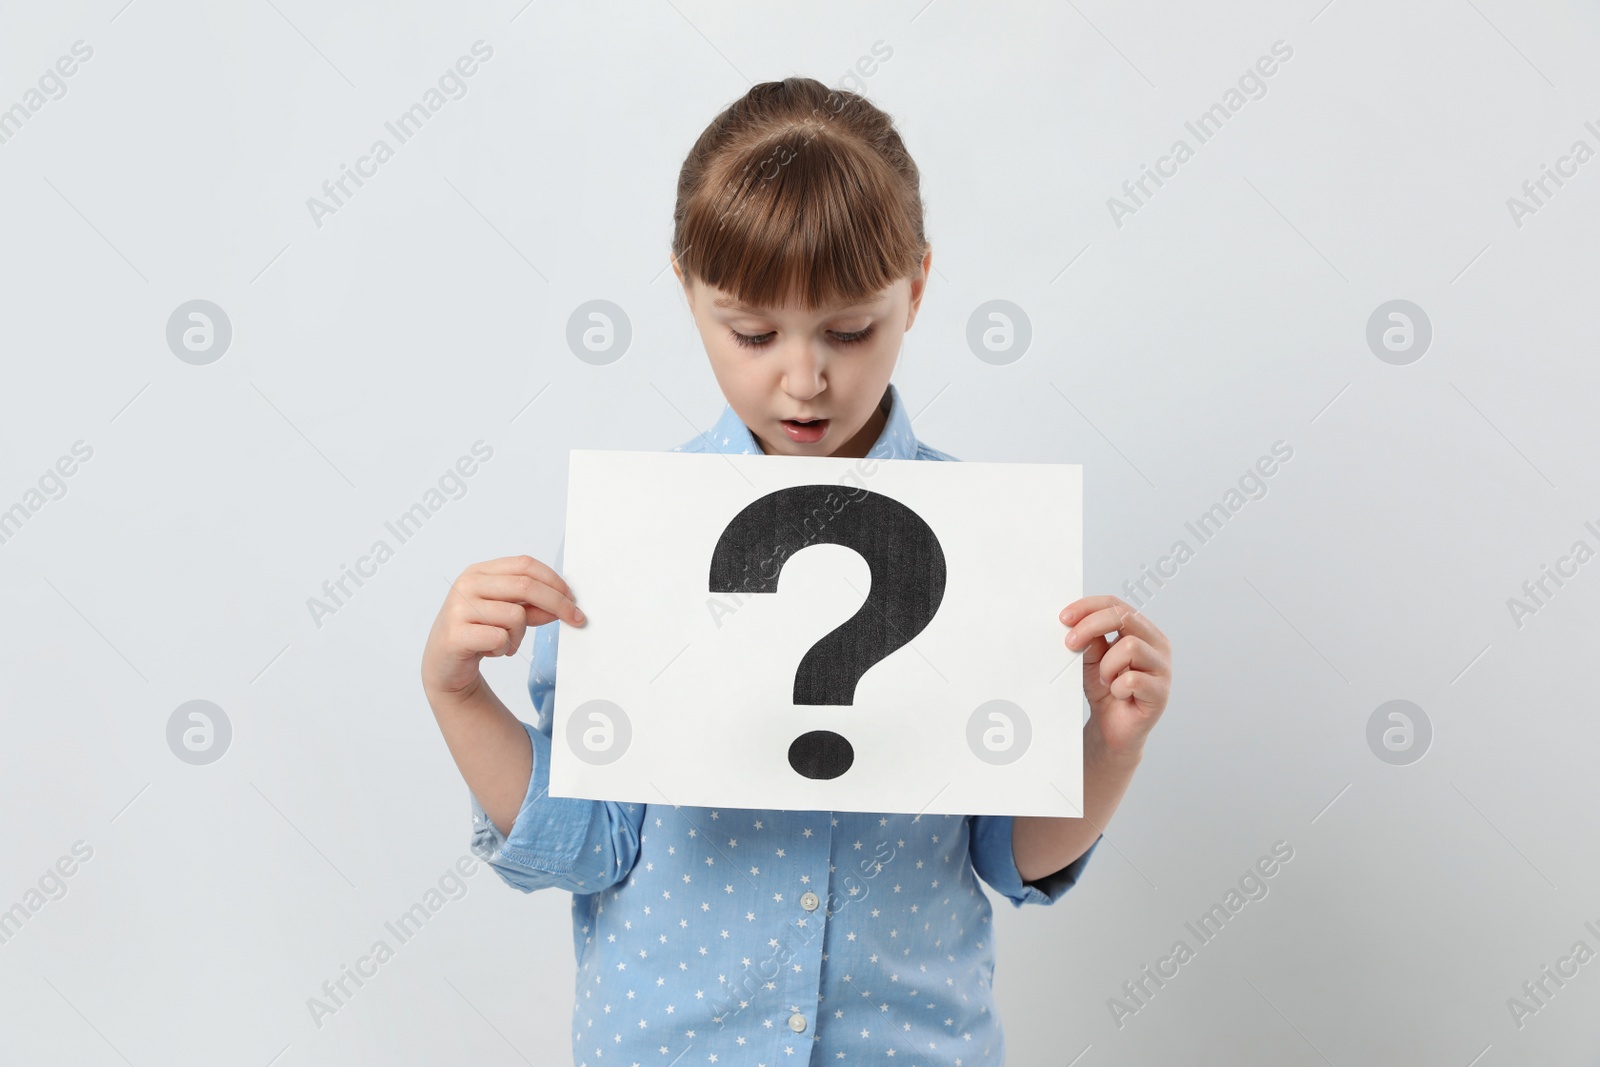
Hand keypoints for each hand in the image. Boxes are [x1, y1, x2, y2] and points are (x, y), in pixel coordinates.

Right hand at [421, 554, 584, 704]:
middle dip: (558, 604)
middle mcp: (467, 584)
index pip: (525, 565)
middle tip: (576, 620)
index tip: (574, 599)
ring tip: (504, 643)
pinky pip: (501, 638)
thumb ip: (533, 607)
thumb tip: (566, 605)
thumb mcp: (507, 614)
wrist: (443, 663)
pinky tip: (490, 651)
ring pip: (516, 616)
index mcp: (479, 571)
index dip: (554, 580)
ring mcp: (458, 608)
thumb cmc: (477, 633)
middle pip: (526, 586)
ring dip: (519, 636)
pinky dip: (505, 649)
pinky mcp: (456, 634)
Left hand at [1060, 595, 1170, 758]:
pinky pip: (1132, 680)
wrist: (1112, 728)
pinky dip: (1117, 688)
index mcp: (1142, 630)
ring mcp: (1163, 668)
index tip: (1064, 617)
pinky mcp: (1161, 692)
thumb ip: (1089, 638)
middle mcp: (1157, 644)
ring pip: (1130, 646)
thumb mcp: (1091, 658)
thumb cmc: (1105, 690)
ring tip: (1105, 680)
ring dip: (1107, 665)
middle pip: (1125, 616)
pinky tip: (1118, 694)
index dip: (1088, 607)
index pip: (1117, 605)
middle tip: (1070, 644)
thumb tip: (1077, 621)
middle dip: (1091, 626)